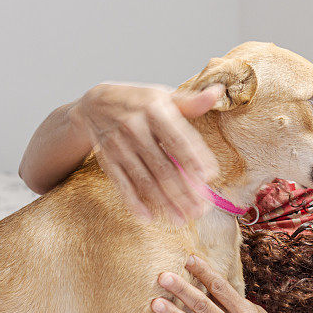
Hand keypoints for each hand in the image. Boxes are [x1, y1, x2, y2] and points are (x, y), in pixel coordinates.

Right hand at [68, 82, 222, 224]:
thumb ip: (191, 102)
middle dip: (183, 191)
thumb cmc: (139, 101)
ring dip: (164, 202)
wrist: (94, 103)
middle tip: (200, 210)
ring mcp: (119, 145)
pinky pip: (121, 183)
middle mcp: (135, 127)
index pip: (178, 138)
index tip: (209, 177)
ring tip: (181, 220)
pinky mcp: (107, 159)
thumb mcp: (164, 96)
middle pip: (163, 165)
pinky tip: (149, 217)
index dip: (193, 158)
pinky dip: (133, 201)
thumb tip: (218, 92)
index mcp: (154, 109)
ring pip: (145, 179)